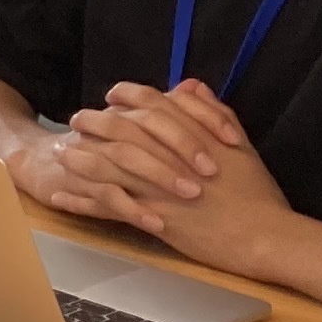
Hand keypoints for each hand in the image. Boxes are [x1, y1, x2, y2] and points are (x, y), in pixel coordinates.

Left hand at [50, 80, 318, 280]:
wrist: (264, 236)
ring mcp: (157, 184)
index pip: (149, 102)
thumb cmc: (257, 194)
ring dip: (78, 158)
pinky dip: (81, 201)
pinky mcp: (151, 215)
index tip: (110, 98)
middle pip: (118, 128)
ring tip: (57, 155)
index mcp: (191, 133)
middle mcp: (169, 154)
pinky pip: (105, 204)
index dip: (125, 96)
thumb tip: (189, 85)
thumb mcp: (239, 146)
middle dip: (91, 123)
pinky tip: (61, 198)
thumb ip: (212, 112)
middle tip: (72, 121)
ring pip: (105, 164)